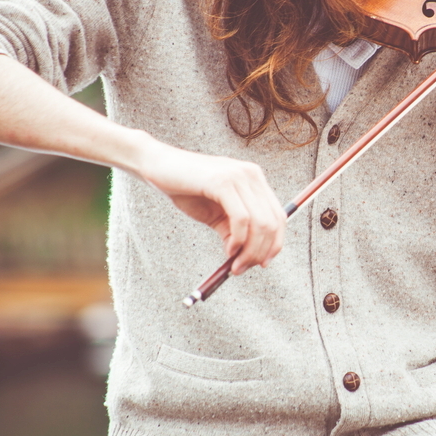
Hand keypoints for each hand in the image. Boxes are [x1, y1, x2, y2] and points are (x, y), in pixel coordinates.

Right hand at [135, 140, 285, 274]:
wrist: (156, 166)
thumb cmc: (186, 189)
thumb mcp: (215, 213)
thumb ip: (233, 231)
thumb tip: (246, 258)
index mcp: (254, 180)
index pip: (279, 216)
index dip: (275, 244)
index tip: (262, 264)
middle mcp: (252, 175)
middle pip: (273, 222)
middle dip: (261, 252)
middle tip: (242, 269)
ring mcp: (239, 176)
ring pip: (260, 223)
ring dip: (250, 251)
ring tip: (234, 264)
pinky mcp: (223, 182)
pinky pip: (242, 219)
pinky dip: (239, 240)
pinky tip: (229, 250)